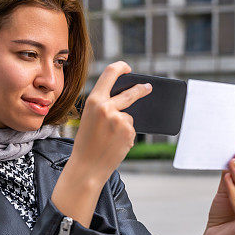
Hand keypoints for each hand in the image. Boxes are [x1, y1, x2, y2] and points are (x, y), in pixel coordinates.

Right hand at [69, 61, 151, 184]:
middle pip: (131, 92)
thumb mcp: (90, 118)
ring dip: (124, 126)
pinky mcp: (128, 132)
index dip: (121, 67)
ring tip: (109, 139)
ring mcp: (119, 119)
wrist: (87, 167)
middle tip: (148, 88)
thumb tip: (129, 101)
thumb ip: (105, 107)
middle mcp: (107, 107)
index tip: (128, 69)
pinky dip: (125, 137)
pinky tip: (115, 146)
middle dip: (142, 89)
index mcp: (93, 100)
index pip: (110, 73)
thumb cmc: (87, 143)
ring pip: (129, 117)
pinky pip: (131, 130)